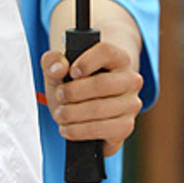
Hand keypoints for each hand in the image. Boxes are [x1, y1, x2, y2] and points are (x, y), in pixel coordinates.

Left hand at [40, 40, 142, 157]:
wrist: (83, 110)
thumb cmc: (73, 84)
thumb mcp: (58, 70)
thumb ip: (52, 61)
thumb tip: (59, 67)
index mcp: (118, 58)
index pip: (106, 52)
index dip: (86, 62)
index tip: (71, 72)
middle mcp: (130, 80)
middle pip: (102, 84)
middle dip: (74, 92)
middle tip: (59, 96)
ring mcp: (131, 104)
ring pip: (100, 109)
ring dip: (73, 113)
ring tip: (60, 114)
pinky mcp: (126, 126)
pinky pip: (104, 129)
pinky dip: (80, 130)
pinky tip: (67, 128)